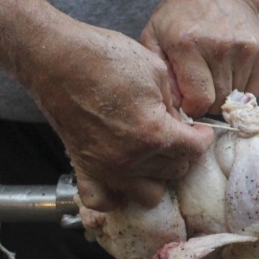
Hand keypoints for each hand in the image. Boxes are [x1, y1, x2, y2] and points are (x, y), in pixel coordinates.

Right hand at [32, 24, 213, 210]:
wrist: (55, 57)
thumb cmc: (104, 57)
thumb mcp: (155, 71)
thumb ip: (174, 105)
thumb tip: (181, 123)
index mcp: (154, 132)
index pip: (195, 150)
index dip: (203, 137)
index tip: (200, 130)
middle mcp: (131, 158)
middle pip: (175, 171)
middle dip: (182, 153)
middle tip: (177, 135)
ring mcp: (106, 167)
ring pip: (149, 193)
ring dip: (157, 176)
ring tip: (154, 154)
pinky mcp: (83, 167)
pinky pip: (104, 201)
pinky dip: (116, 195)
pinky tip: (124, 176)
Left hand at [140, 0, 258, 116]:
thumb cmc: (183, 15)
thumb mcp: (155, 35)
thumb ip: (160, 72)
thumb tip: (177, 105)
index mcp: (188, 45)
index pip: (200, 100)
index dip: (193, 108)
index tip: (190, 101)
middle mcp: (220, 47)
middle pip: (219, 101)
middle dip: (208, 103)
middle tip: (202, 90)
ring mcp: (246, 49)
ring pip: (237, 98)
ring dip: (225, 95)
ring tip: (215, 76)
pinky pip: (254, 90)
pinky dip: (242, 89)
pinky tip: (231, 72)